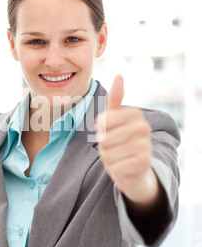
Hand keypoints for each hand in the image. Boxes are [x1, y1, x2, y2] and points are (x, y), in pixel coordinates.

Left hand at [96, 75, 159, 205]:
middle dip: (104, 147)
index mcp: (135, 114)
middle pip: (104, 138)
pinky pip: (115, 166)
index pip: (102, 121)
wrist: (136, 171)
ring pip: (108, 153)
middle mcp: (144, 127)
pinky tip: (124, 168)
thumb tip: (119, 75)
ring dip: (109, 159)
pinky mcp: (145, 163)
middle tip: (115, 148)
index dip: (100, 131)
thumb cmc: (121, 142)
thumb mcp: (115, 120)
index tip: (111, 133)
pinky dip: (115, 170)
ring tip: (119, 158)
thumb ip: (115, 100)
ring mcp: (146, 145)